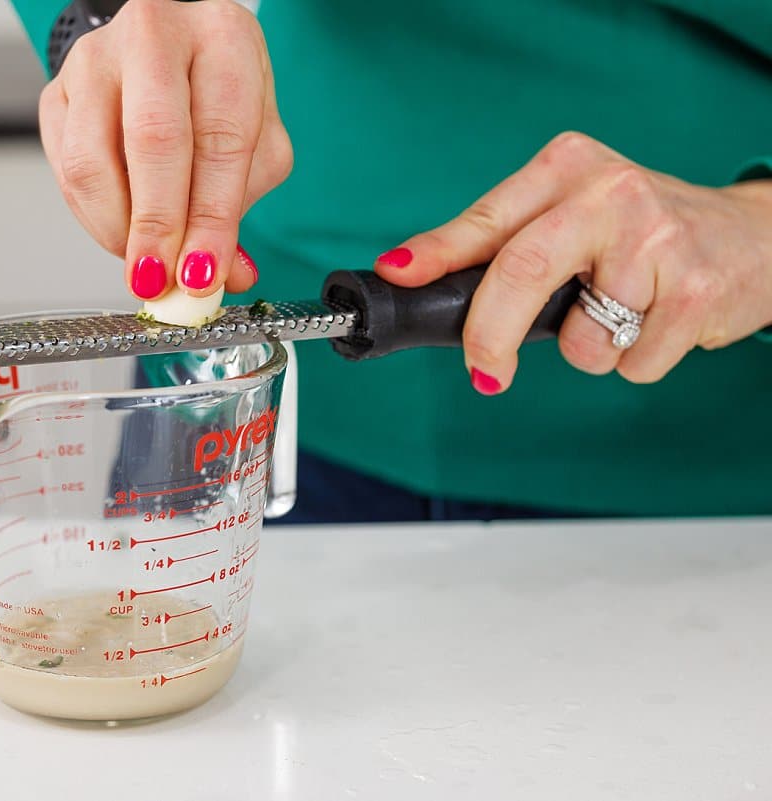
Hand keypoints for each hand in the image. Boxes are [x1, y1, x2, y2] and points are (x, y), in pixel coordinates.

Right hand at [38, 0, 292, 299]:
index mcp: (222, 36)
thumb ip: (241, 205)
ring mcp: (94, 59)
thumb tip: (226, 276)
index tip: (203, 273)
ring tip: (144, 262)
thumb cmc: (215, 92)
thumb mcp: (256, 139)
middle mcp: (154, 35)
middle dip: (156, 225)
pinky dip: (93, 218)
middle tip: (161, 278)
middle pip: (152, 138)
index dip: (211, 216)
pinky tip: (121, 230)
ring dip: (117, 229)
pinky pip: (65, 171)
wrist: (169, 50)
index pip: (221, 136)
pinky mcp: (56, 91)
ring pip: (92, 160)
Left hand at [375, 132, 771, 392]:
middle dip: (491, 334)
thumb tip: (414, 276)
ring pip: (580, 341)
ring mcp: (656, 241)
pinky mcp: (694, 292)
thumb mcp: (571, 212)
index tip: (398, 276)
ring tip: (626, 310)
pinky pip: (629, 365)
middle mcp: (610, 192)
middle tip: (486, 372)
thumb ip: (505, 241)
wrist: (757, 237)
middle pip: (521, 271)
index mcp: (566, 168)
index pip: (486, 220)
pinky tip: (661, 320)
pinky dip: (635, 361)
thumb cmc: (642, 232)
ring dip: (591, 350)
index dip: (435, 254)